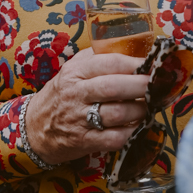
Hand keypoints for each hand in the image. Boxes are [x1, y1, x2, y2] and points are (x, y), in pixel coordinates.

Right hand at [24, 48, 150, 166]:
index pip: (109, 63)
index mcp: (76, 72)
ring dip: (140, 110)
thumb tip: (134, 50)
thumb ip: (98, 59)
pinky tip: (138, 127)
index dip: (134, 64)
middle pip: (114, 87)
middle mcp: (77, 94)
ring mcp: (80, 119)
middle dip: (141, 86)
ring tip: (149, 106)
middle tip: (158, 86)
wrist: (34, 127)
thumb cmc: (62, 95)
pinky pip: (114, 139)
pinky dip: (132, 133)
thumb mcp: (73, 70)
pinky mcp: (84, 141)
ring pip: (118, 113)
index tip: (153, 65)